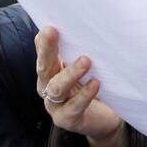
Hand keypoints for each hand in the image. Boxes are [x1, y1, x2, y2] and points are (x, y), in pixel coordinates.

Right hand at [35, 26, 122, 143]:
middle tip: (52, 32)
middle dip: (47, 49)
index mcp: (50, 71)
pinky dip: (85, 94)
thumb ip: (79, 51)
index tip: (50, 26)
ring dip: (70, 73)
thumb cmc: (93, 87)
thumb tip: (81, 27)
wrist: (104, 120)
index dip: (44, 41)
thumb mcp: (86, 68)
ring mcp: (54, 105)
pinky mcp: (66, 120)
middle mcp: (47, 86)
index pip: (43, 53)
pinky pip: (74, 107)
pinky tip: (96, 83)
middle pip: (44, 67)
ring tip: (86, 61)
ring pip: (56, 88)